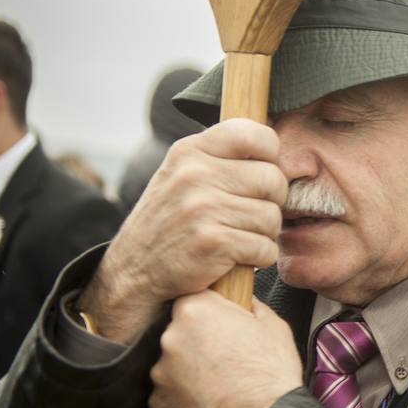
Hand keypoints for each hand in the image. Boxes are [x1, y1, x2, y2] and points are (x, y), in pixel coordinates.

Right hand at [79, 120, 287, 343]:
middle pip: (273, 179)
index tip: (259, 174)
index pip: (253, 134)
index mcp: (190, 151)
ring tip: (240, 236)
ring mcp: (202, 208)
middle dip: (271, 202)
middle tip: (250, 215)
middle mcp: (194, 174)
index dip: (269, 156)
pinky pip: (266, 248)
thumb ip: (220, 156)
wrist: (133, 273)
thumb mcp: (183, 175)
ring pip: (272, 217)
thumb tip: (275, 145)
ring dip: (264, 234)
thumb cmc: (171, 222)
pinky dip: (260, 257)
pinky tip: (237, 257)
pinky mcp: (213, 243)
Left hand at [150, 291, 302, 407]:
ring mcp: (161, 372)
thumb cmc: (271, 377)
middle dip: (200, 339)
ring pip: (174, 362)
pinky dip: (186, 394)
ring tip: (221, 382)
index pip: (194, 298)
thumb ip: (251, 306)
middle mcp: (171, 338)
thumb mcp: (274, 326)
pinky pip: (170, 391)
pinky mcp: (158, 402)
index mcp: (197, 311)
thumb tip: (245, 302)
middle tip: (226, 355)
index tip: (222, 321)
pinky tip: (211, 399)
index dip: (211, 309)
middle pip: (181, 330)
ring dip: (191, 368)